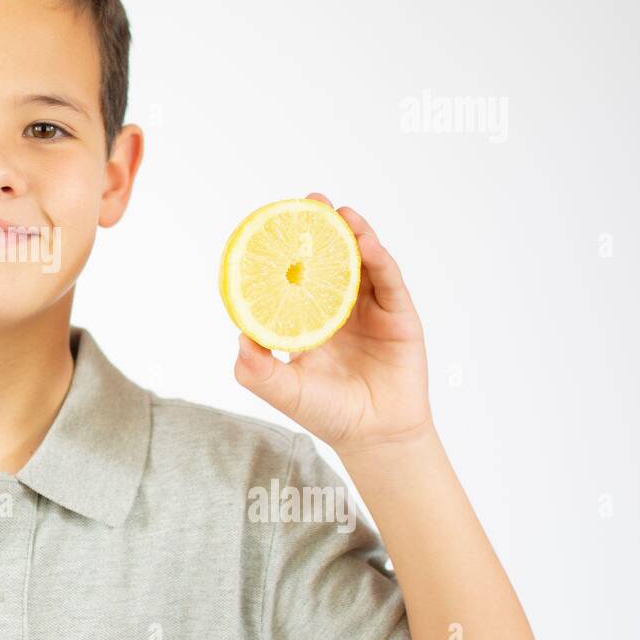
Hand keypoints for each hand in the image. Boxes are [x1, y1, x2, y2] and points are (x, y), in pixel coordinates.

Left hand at [232, 192, 434, 456]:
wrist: (374, 437)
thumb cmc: (328, 414)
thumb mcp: (283, 391)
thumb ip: (257, 369)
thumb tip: (239, 337)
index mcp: (309, 319)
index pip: (297, 275)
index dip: (288, 250)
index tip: (273, 223)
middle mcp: (340, 308)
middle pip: (332, 259)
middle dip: (322, 228)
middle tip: (310, 201)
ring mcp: (372, 310)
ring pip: (363, 262)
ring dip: (353, 234)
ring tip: (339, 213)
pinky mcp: (400, 316)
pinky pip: (389, 281)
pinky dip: (378, 258)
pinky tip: (366, 243)